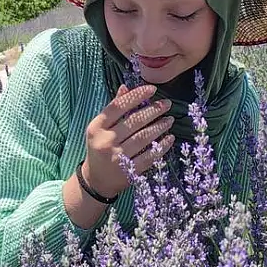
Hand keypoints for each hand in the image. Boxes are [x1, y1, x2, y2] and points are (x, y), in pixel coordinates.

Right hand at [80, 83, 175, 199]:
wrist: (96, 180)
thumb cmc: (100, 147)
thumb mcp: (100, 127)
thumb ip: (113, 108)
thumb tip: (126, 87)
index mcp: (97, 127)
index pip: (118, 106)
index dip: (136, 96)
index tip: (152, 89)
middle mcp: (106, 141)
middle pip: (134, 121)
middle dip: (153, 110)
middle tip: (167, 104)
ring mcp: (117, 158)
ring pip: (143, 138)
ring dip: (160, 127)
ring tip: (169, 120)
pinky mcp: (129, 171)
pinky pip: (149, 156)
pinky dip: (161, 146)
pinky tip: (169, 138)